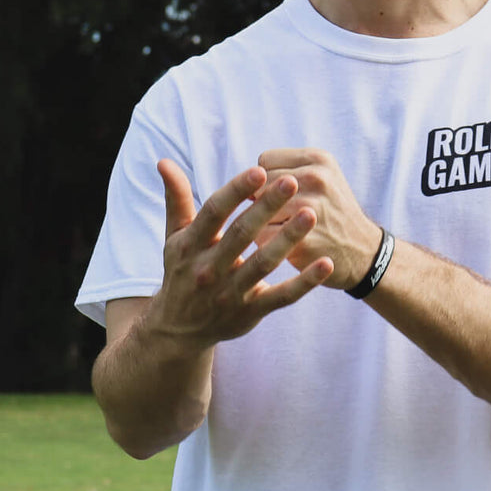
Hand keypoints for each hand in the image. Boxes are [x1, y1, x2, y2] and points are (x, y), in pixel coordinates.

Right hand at [147, 160, 332, 347]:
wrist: (178, 329)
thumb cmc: (181, 271)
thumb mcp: (174, 237)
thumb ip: (176, 198)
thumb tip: (164, 161)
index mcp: (191, 244)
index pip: (214, 212)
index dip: (236, 191)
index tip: (259, 170)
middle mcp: (209, 268)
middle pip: (241, 234)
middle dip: (267, 207)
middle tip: (292, 182)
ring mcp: (230, 292)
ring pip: (263, 263)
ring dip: (288, 239)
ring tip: (312, 214)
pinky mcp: (251, 312)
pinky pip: (281, 296)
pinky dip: (304, 282)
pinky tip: (326, 264)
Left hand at [257, 149, 384, 291]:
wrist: (364, 252)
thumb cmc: (333, 213)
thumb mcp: (323, 177)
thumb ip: (286, 170)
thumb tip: (243, 184)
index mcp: (318, 160)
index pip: (264, 162)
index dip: (265, 180)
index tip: (279, 196)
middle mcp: (316, 179)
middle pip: (258, 186)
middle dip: (262, 203)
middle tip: (281, 216)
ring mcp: (311, 209)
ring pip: (257, 211)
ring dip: (260, 225)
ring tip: (281, 231)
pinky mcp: (304, 240)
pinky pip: (262, 238)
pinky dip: (265, 245)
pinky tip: (282, 248)